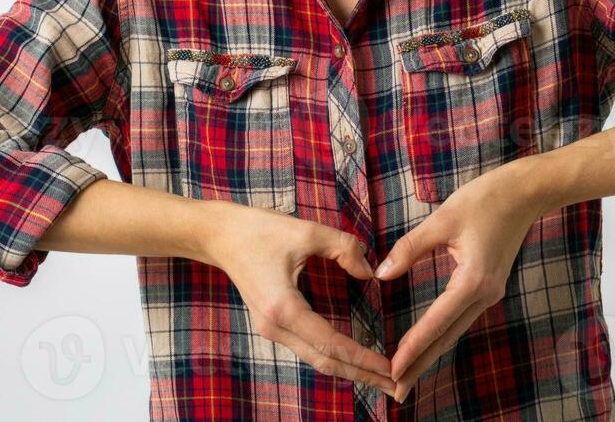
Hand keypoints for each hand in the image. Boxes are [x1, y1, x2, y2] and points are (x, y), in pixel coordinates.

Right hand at [201, 201, 397, 396]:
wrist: (220, 234)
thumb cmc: (259, 230)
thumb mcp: (306, 231)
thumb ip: (344, 248)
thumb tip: (370, 272)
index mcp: (284, 308)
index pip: (331, 343)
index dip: (362, 357)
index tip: (390, 366)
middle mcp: (275, 327)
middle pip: (325, 362)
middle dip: (361, 375)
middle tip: (395, 385)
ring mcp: (271, 329)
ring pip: (316, 358)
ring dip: (348, 368)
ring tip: (379, 376)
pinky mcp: (272, 324)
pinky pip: (307, 347)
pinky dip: (332, 356)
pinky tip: (352, 358)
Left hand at [372, 165, 542, 402]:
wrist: (526, 192)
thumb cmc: (485, 199)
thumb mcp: (442, 219)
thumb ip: (410, 248)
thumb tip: (381, 274)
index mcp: (473, 281)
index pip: (436, 323)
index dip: (413, 348)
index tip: (392, 370)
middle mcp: (484, 295)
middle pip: (446, 338)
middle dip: (420, 365)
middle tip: (396, 391)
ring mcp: (489, 294)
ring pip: (454, 332)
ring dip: (430, 354)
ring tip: (407, 375)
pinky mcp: (489, 287)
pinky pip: (460, 319)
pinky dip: (441, 335)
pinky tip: (427, 344)